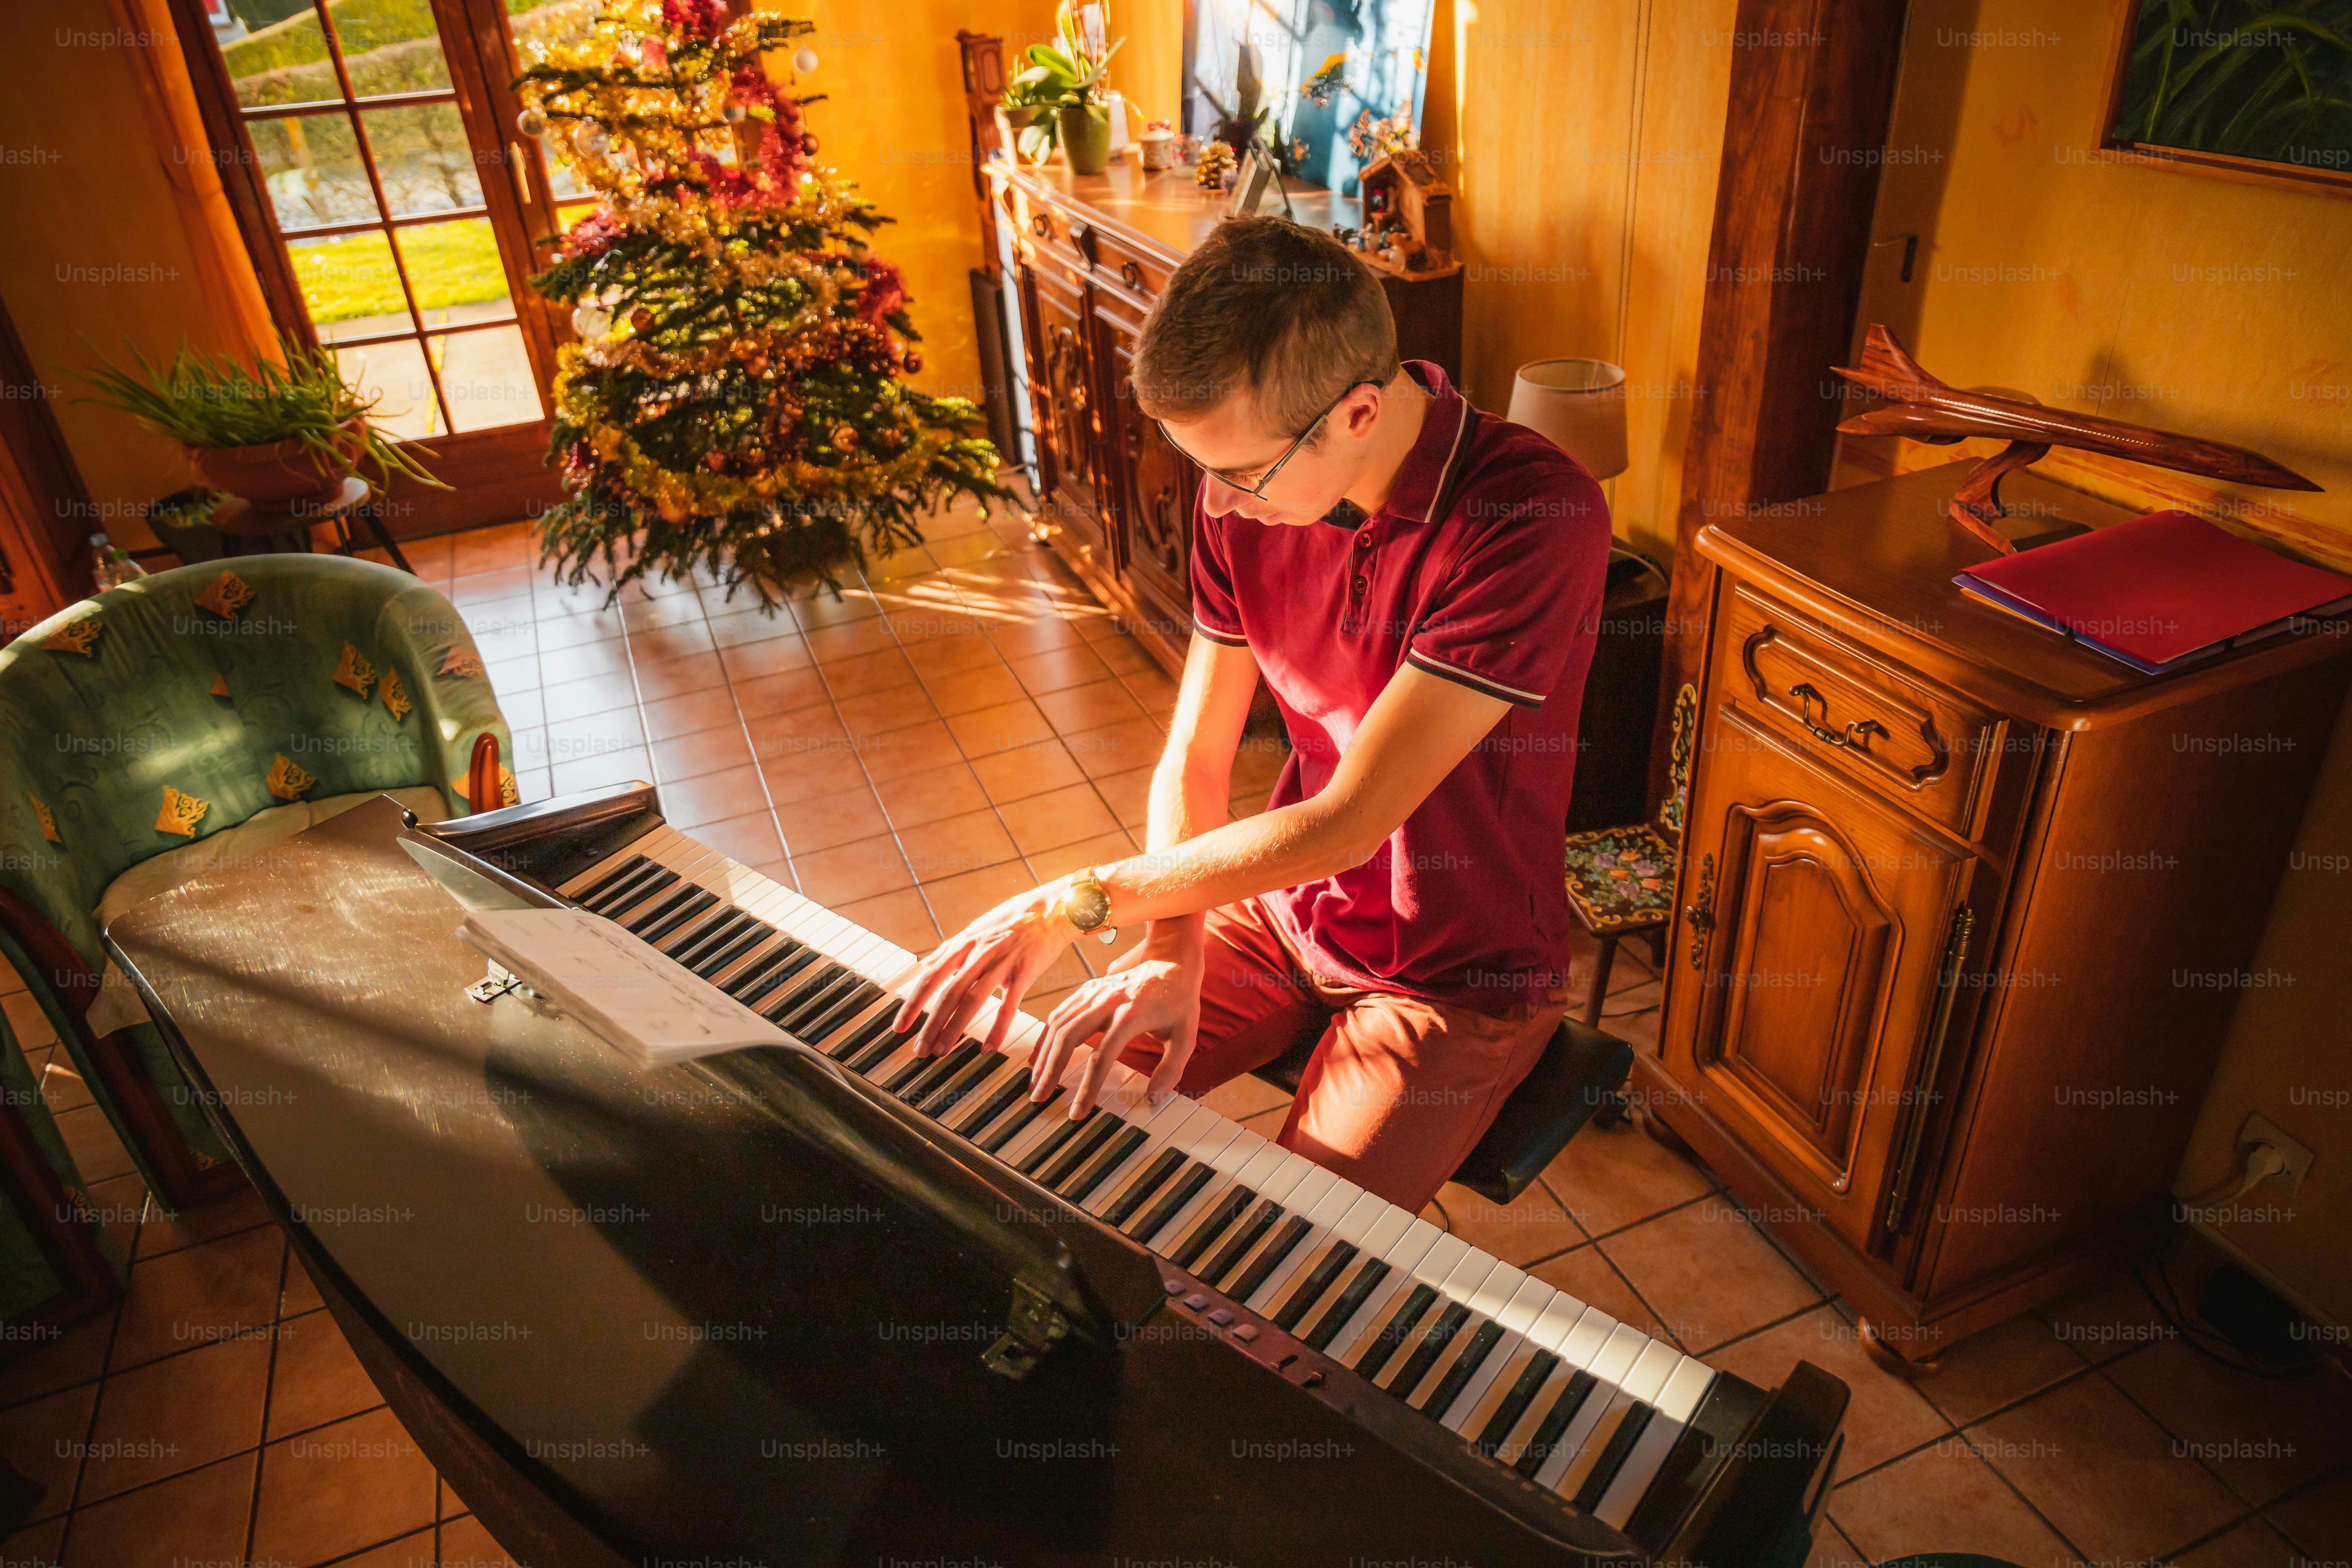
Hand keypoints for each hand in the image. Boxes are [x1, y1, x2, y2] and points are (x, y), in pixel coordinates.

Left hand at [893, 882, 1071, 1056]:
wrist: (1052, 909)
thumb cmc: (1012, 920)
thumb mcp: (975, 929)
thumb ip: (949, 950)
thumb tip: (924, 965)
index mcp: (964, 944)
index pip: (931, 976)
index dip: (913, 1003)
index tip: (899, 1027)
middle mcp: (978, 953)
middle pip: (948, 993)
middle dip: (930, 1024)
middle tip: (919, 1050)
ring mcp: (1001, 962)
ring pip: (973, 999)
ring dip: (955, 1028)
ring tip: (942, 1051)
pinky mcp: (1024, 972)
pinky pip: (1009, 1005)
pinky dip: (998, 1028)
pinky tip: (988, 1048)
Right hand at [1029, 923, 1205, 1118]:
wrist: (1172, 958)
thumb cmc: (1179, 999)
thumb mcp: (1185, 1036)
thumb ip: (1171, 1070)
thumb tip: (1154, 1099)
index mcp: (1130, 1015)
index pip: (1101, 1057)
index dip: (1087, 1088)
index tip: (1078, 1112)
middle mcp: (1107, 1002)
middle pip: (1068, 1038)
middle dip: (1051, 1071)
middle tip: (1040, 1097)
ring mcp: (1094, 992)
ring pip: (1058, 1025)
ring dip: (1043, 1055)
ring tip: (1035, 1081)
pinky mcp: (1087, 989)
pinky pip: (1059, 1012)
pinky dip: (1045, 1035)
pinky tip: (1038, 1055)